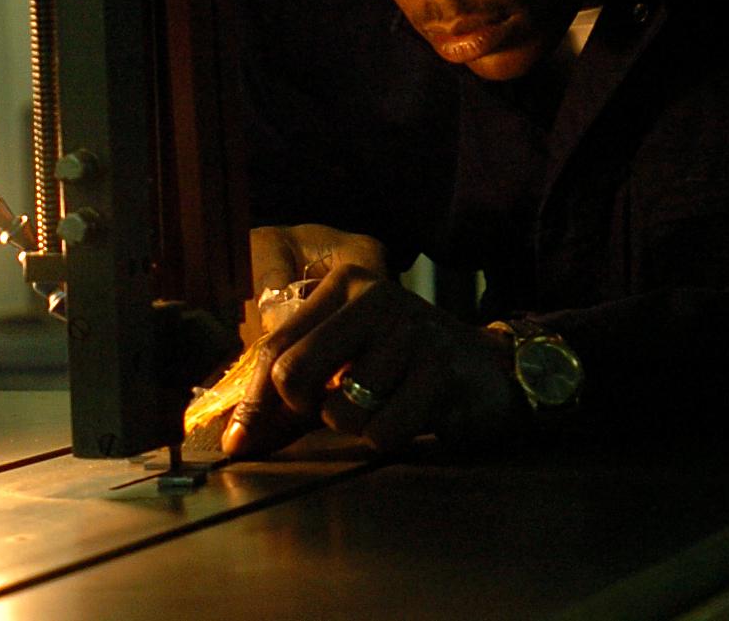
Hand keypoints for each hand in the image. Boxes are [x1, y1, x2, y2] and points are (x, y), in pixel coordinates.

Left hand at [222, 224, 517, 455]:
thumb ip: (290, 399)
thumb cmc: (403, 370)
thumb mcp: (344, 366)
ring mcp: (411, 329)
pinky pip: (382, 431)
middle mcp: (377, 297)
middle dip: (307, 410)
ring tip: (387, 404)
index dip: (253, 403)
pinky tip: (413, 414)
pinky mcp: (440, 368)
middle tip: (336, 407)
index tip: (240, 444)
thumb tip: (238, 441)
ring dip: (357, 426)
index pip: (274, 347)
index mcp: (345, 284)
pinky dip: (389, 437)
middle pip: (293, 374)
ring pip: (339, 410)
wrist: (490, 371)